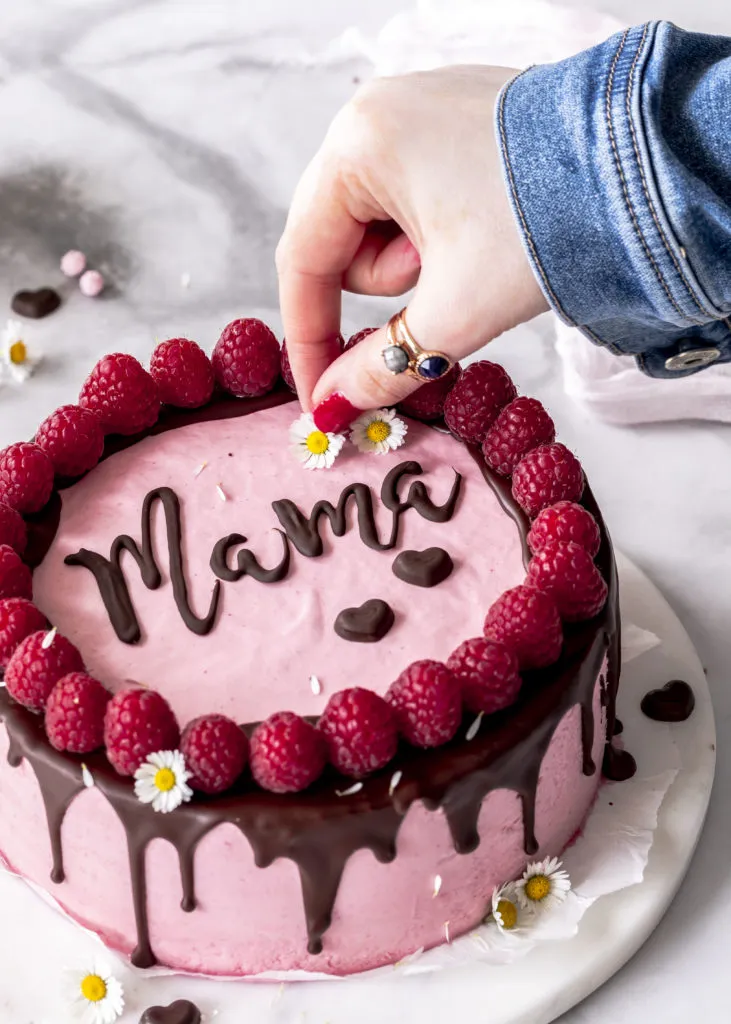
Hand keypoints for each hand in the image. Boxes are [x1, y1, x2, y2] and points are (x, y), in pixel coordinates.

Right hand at [276, 65, 547, 426]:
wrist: (646, 172)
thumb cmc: (544, 225)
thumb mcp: (452, 312)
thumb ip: (380, 366)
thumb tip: (334, 408)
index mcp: (357, 145)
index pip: (303, 260)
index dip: (307, 340)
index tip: (319, 396)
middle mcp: (376, 113)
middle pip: (340, 240)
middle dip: (389, 285)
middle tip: (444, 291)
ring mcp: (416, 109)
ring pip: (378, 223)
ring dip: (418, 260)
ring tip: (475, 252)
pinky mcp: (454, 120)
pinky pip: (415, 196)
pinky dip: (439, 233)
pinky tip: (484, 230)